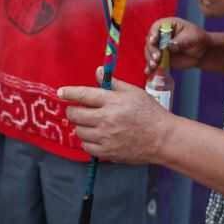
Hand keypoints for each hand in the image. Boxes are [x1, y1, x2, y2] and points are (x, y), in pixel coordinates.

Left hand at [57, 67, 172, 163]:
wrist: (162, 138)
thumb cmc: (149, 113)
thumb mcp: (133, 92)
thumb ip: (113, 83)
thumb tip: (98, 71)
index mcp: (112, 101)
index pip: (83, 95)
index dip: (69, 92)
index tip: (61, 92)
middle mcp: (106, 119)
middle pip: (75, 114)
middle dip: (73, 111)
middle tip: (78, 110)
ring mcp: (106, 137)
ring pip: (79, 131)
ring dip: (82, 126)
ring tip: (92, 123)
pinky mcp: (107, 152)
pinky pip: (86, 146)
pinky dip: (88, 141)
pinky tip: (97, 136)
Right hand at [144, 17, 209, 74]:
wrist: (202, 52)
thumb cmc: (198, 40)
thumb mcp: (192, 38)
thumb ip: (181, 41)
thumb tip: (170, 45)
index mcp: (168, 25)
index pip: (156, 27)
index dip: (153, 33)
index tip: (154, 41)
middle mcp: (161, 35)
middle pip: (150, 41)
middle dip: (152, 50)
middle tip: (157, 58)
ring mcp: (160, 47)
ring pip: (149, 52)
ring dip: (150, 59)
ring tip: (155, 66)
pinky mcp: (160, 58)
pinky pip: (153, 61)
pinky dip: (150, 67)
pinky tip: (149, 71)